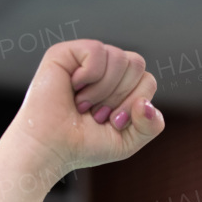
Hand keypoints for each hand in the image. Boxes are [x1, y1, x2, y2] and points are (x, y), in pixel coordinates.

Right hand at [10, 39, 163, 177]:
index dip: (134, 103)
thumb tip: (147, 103)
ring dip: (103, 90)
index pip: (147, 80)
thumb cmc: (82, 145)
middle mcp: (104, 68)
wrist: (51, 149)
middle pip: (137, 64)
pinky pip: (97, 51)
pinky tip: (74, 88)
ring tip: (83, 105)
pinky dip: (89, 76)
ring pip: (119, 57)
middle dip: (120, 96)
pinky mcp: (66, 52)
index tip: (111, 122)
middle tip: (96, 114)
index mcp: (120, 85)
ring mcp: (85, 59)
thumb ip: (151, 126)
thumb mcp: (127, 142)